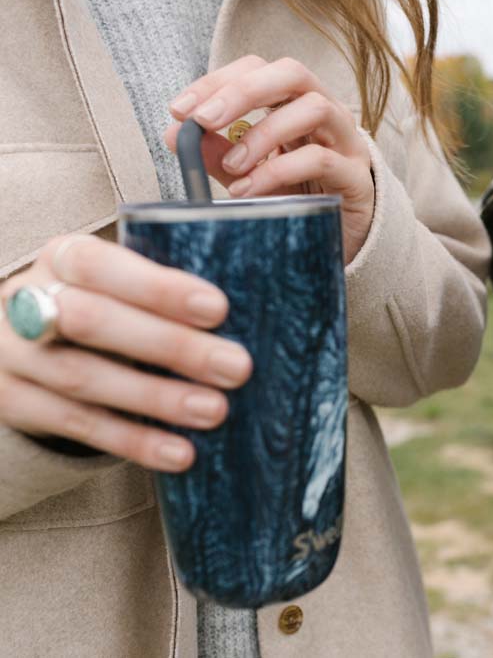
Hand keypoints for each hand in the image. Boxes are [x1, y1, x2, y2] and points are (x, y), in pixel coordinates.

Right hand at [0, 237, 252, 471]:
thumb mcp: (121, 285)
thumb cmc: (103, 306)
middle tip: (235, 367)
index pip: (101, 264)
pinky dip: (133, 440)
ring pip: (83, 378)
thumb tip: (250, 313)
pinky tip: (179, 452)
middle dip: (170, 345)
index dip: (158, 287)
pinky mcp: (13, 403)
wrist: (25, 347)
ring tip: (214, 411)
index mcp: (63, 258)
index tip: (218, 309)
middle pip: (92, 321)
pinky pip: (76, 425)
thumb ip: (164, 293)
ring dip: (157, 398)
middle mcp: (28, 301)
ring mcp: (13, 355)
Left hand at [165, 55, 374, 265]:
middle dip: (242, 91)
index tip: (179, 110)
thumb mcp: (247, 174)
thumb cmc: (295, 200)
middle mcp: (326, 113)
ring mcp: (346, 142)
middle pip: (291, 73)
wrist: (339, 243)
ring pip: (314, 108)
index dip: (217, 81)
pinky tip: (249, 190)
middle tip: (203, 121)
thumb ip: (216, 154)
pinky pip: (320, 160)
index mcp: (295, 104)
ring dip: (264, 133)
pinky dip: (278, 171)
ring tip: (232, 166)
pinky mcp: (357, 177)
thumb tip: (174, 135)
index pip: (258, 69)